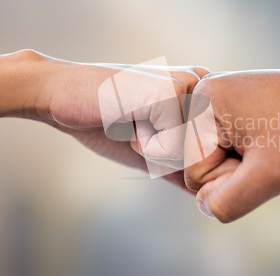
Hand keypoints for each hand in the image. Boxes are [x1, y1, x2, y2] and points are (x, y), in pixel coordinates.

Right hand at [34, 52, 208, 189]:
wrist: (63, 94)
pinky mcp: (171, 92)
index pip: (216, 153)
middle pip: (208, 156)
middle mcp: (204, 84)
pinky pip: (173, 149)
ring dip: (156, 151)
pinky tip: (128, 118)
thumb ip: (184, 169)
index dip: (177, 159)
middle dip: (169, 156)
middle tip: (139, 126)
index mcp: (204, 93)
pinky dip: (146, 146)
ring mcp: (190, 85)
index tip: (149, 131)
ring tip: (134, 121)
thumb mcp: (153, 152)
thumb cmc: (106, 123)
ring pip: (193, 155)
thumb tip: (208, 196)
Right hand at [184, 69, 279, 220]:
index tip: (266, 157)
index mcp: (204, 102)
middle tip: (273, 152)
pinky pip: (231, 146)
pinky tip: (275, 143)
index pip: (194, 172)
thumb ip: (227, 202)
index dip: (232, 179)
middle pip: (203, 164)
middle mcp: (209, 95)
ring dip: (247, 164)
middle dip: (237, 171)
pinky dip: (252, 154)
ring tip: (277, 146)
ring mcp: (226, 99)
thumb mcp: (270, 175)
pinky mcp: (241, 106)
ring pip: (219, 158)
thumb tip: (206, 206)